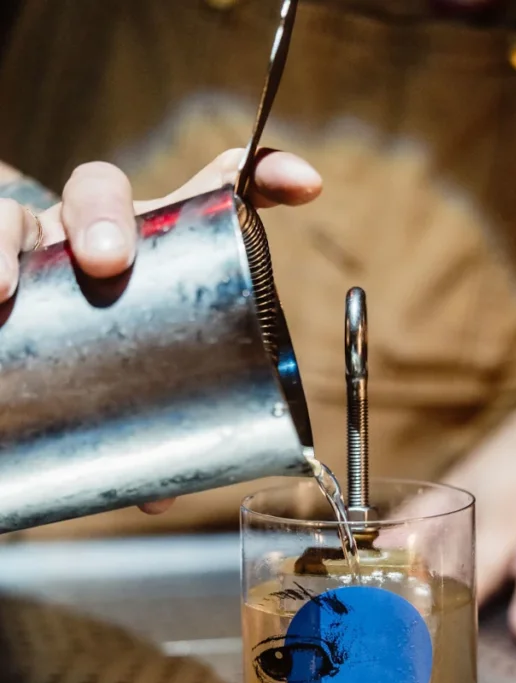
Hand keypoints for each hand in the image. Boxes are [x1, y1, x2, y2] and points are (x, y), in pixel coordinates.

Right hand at [0, 148, 321, 514]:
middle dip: (105, 217)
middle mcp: (97, 227)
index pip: (217, 186)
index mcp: (161, 243)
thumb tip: (160, 497)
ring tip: (0, 292)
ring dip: (10, 242)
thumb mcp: (143, 376)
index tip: (306, 186)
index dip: (264, 175)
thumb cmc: (104, 350)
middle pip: (101, 188)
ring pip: (22, 209)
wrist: (28, 334)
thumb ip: (156, 424)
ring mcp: (39, 236)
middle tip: (105, 264)